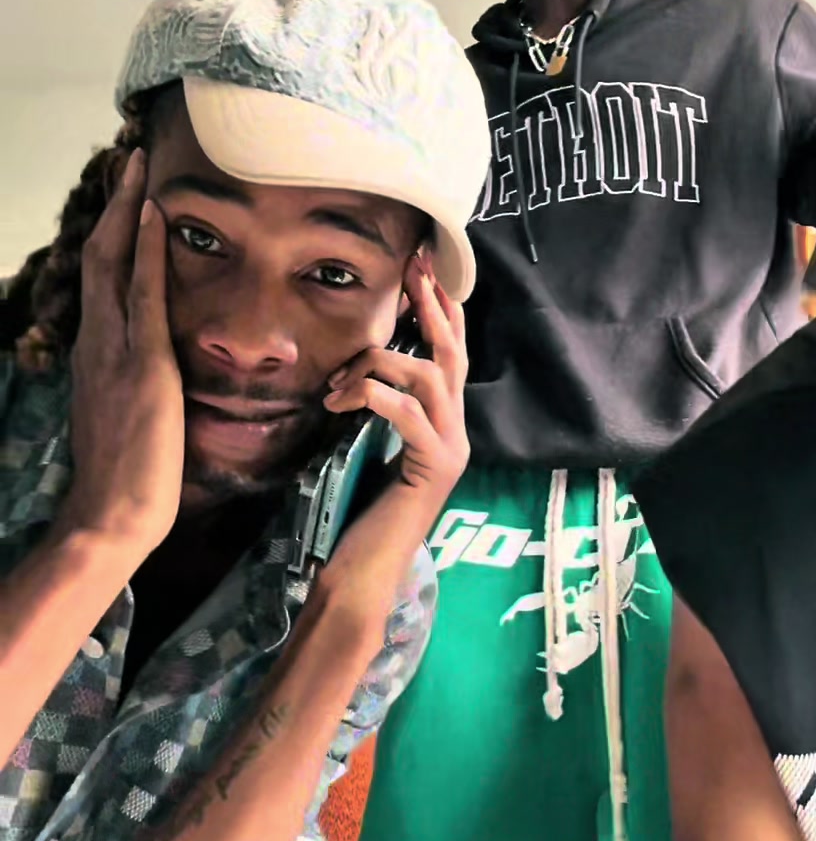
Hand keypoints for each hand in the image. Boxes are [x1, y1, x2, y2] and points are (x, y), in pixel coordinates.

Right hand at [62, 150, 184, 557]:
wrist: (114, 513)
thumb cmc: (130, 477)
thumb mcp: (131, 415)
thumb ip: (139, 382)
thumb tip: (158, 369)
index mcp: (97, 352)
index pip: (102, 277)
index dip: (113, 233)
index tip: (129, 197)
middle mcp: (98, 340)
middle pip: (99, 254)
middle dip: (115, 204)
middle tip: (131, 160)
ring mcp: (116, 349)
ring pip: (114, 261)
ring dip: (128, 209)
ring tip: (140, 167)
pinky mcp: (143, 363)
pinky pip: (144, 292)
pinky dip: (148, 249)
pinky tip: (156, 215)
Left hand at [314, 257, 468, 612]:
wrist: (363, 572)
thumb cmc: (357, 514)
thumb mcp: (367, 448)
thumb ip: (376, 412)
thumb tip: (354, 370)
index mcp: (442, 426)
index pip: (448, 356)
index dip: (441, 311)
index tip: (422, 270)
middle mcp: (456, 433)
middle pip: (451, 354)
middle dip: (432, 307)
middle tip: (412, 268)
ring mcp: (450, 450)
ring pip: (427, 377)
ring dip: (377, 363)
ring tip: (335, 382)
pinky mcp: (432, 468)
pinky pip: (405, 411)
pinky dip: (371, 395)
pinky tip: (339, 403)